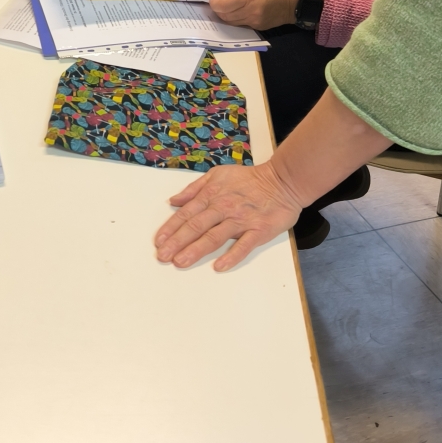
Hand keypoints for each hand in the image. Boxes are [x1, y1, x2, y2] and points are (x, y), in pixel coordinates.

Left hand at [155, 161, 303, 270]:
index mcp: (212, 195)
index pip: (186, 214)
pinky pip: (244, 245)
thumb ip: (194, 189)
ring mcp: (241, 220)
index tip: (158, 242)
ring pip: (214, 236)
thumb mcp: (217, 175)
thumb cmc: (249, 179)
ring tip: (181, 261)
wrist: (282, 181)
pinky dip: (232, 256)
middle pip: (196, 226)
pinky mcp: (258, 231)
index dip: (171, 228)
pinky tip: (219, 266)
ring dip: (196, 250)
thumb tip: (174, 201)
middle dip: (177, 242)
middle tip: (163, 256)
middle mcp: (223, 208)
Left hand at [210, 0, 302, 29]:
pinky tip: (238, 12)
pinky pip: (241, 24)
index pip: (222, 5)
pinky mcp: (258, 27)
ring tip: (226, 8)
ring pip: (231, 22)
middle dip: (218, 10)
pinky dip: (236, 19)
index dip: (214, 4)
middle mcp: (250, 11)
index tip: (212, 0)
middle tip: (217, 4)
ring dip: (225, 16)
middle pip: (224, 16)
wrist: (296, 2)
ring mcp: (254, 21)